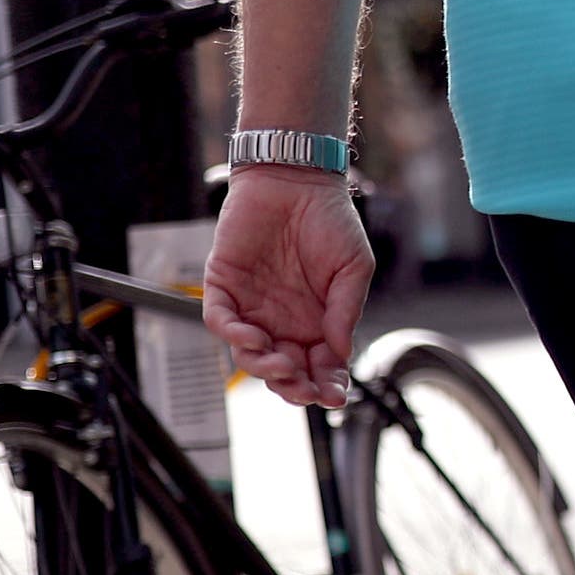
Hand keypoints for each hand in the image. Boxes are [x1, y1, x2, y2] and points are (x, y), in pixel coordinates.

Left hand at [204, 171, 372, 407]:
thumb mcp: (354, 268)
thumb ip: (346, 310)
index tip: (336, 395)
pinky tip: (253, 338)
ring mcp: (252, 306)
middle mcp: (283, 319)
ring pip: (249, 353)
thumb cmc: (330, 220)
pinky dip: (233, 335)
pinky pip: (220, 320)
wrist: (296, 179)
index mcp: (317, 320)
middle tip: (304, 390)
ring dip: (264, 367)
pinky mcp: (224, 286)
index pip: (319, 364)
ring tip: (282, 366)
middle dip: (293, 386)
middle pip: (283, 368)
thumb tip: (341, 353)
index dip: (327, 384)